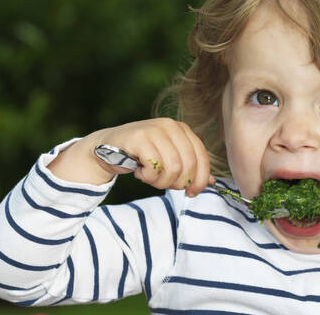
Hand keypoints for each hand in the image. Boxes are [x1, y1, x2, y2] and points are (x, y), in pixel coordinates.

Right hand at [49, 118, 213, 196]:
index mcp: (183, 129)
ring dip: (160, 181)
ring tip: (150, 178)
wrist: (107, 147)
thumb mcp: (169, 158)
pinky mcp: (139, 138)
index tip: (192, 193)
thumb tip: (212, 182)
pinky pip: (154, 167)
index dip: (200, 179)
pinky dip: (148, 177)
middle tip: (163, 184)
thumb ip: (189, 167)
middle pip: (188, 165)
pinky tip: (140, 172)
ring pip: (172, 168)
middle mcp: (171, 126)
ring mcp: (155, 129)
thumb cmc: (142, 155)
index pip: (202, 157)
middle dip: (178, 183)